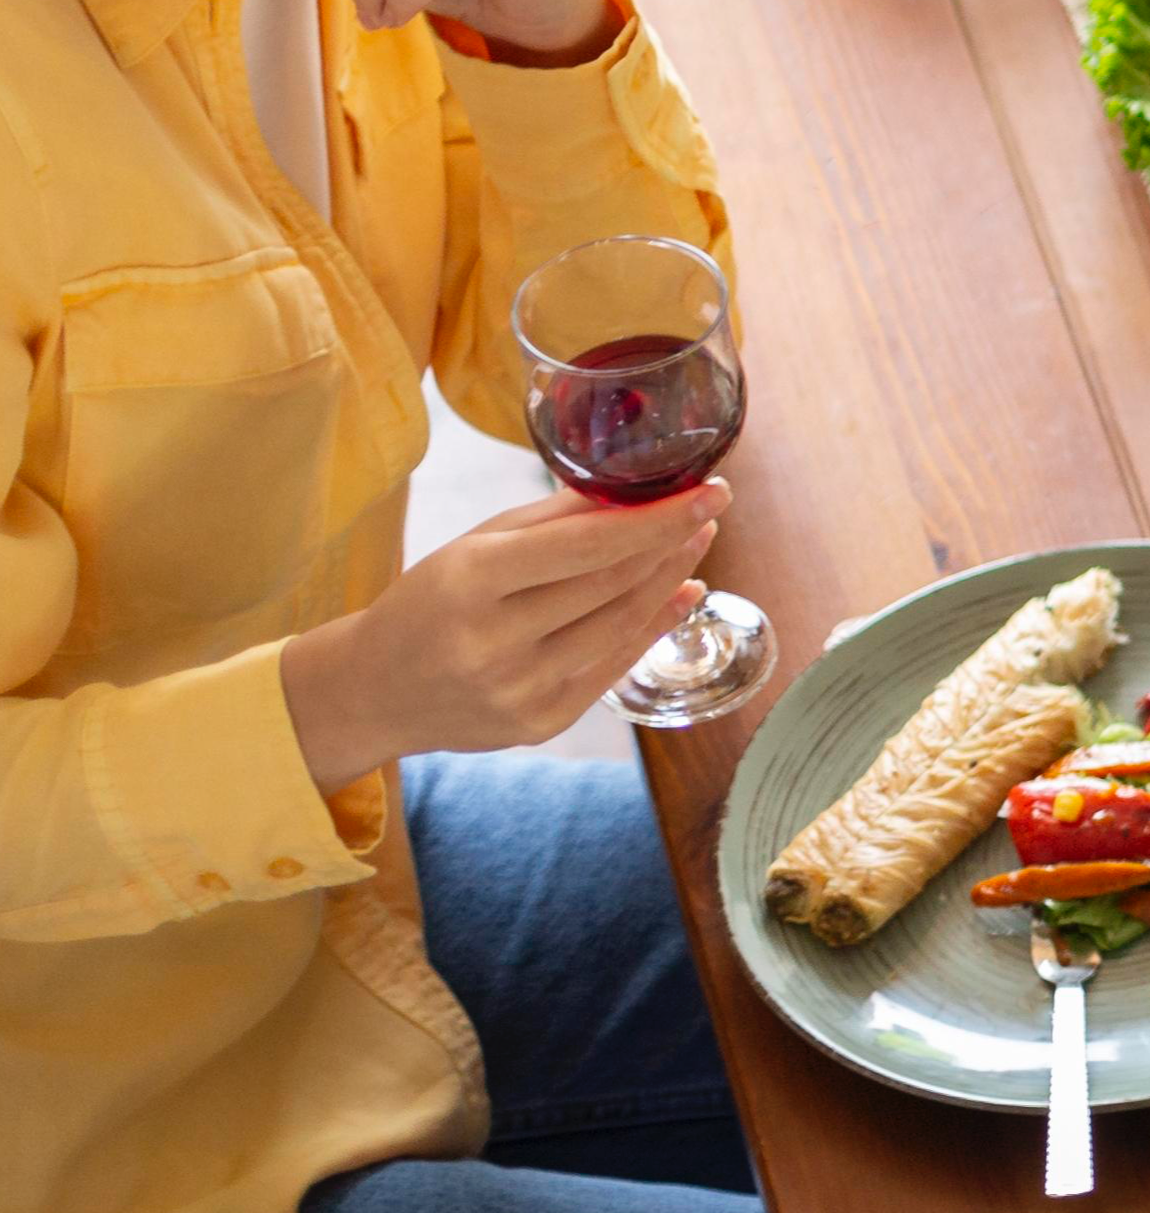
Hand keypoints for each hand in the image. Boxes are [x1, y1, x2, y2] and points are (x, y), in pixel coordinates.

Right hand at [281, 486, 727, 793]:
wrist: (373, 692)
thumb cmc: (429, 603)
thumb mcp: (472, 545)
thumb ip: (553, 518)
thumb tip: (635, 489)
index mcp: (469, 582)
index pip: (586, 546)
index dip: (659, 518)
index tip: (713, 490)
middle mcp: (494, 641)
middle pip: (611, 585)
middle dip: (672, 542)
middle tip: (711, 509)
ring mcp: (519, 690)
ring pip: (621, 625)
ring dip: (672, 580)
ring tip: (698, 542)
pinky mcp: (540, 723)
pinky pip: (613, 666)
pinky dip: (653, 626)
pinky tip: (682, 593)